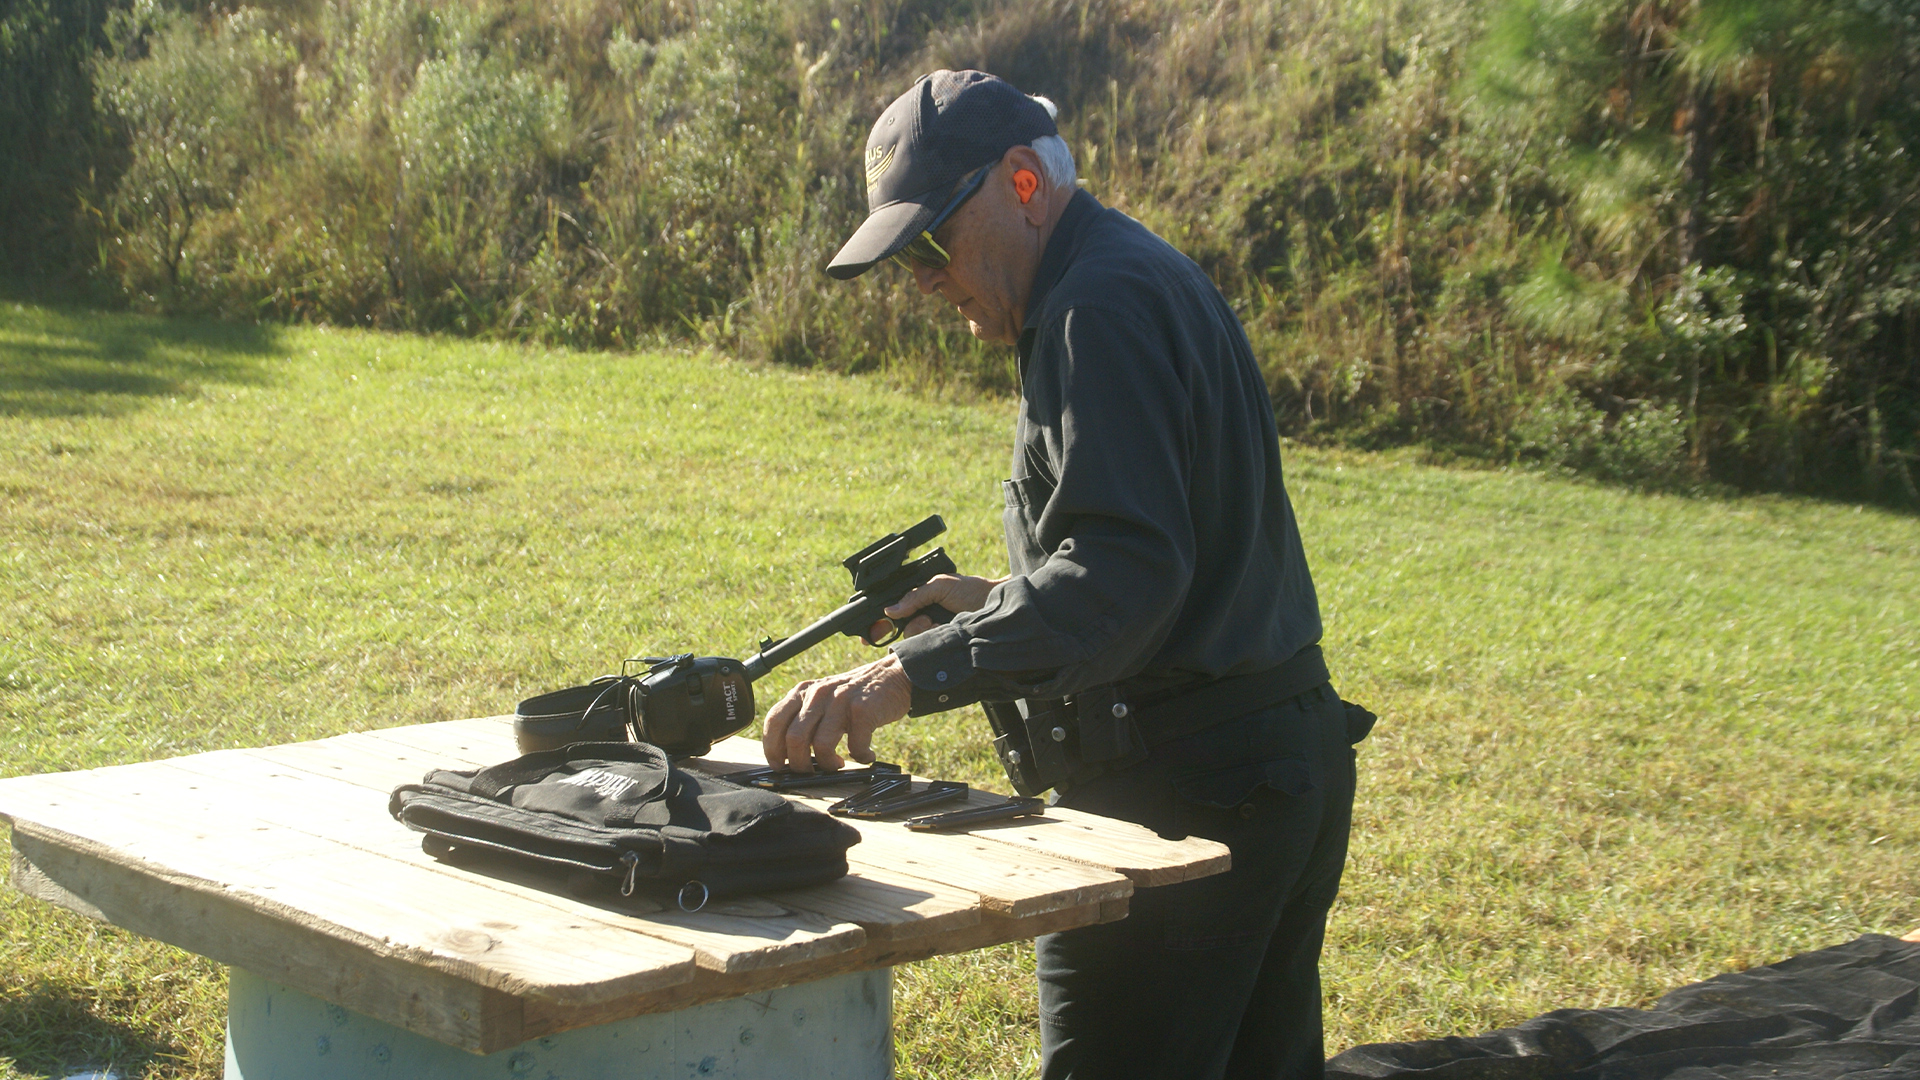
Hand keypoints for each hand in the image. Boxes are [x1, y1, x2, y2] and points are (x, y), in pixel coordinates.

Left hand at [761, 653, 912, 772]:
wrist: (893, 676)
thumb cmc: (855, 695)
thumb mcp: (823, 698)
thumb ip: (804, 717)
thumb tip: (789, 755)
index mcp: (803, 691)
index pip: (774, 721)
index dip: (772, 748)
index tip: (779, 765)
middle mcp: (818, 693)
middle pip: (794, 738)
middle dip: (800, 764)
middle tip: (811, 772)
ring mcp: (840, 700)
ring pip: (821, 746)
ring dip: (828, 765)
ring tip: (837, 766)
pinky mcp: (863, 709)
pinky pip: (854, 746)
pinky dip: (860, 757)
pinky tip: (866, 755)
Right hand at [863, 573, 1006, 643]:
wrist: (996, 610)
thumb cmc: (972, 591)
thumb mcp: (940, 586)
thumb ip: (914, 596)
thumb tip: (890, 610)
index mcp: (918, 599)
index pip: (891, 611)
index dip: (878, 623)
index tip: (869, 632)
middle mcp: (921, 616)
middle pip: (894, 628)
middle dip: (897, 627)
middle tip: (912, 621)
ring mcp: (930, 632)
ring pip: (908, 638)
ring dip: (919, 629)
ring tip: (936, 620)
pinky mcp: (939, 644)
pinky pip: (923, 645)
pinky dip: (931, 636)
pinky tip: (943, 628)